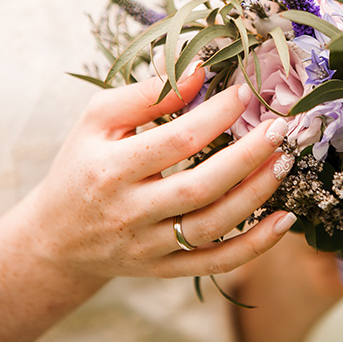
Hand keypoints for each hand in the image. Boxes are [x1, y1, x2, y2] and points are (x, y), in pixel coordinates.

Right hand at [17, 67, 296, 282]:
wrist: (57, 237)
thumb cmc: (82, 165)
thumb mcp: (97, 120)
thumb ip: (146, 95)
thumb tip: (200, 71)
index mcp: (111, 169)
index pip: (176, 141)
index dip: (216, 115)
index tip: (247, 92)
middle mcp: (130, 212)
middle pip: (199, 187)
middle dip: (246, 157)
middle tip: (280, 128)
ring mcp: (149, 246)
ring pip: (212, 226)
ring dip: (256, 194)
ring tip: (285, 161)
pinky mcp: (165, 269)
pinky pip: (217, 262)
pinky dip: (255, 245)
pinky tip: (284, 219)